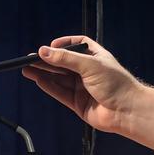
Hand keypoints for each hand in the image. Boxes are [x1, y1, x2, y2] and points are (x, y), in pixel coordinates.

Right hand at [22, 36, 142, 134]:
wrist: (126, 110)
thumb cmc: (116, 84)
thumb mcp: (89, 64)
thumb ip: (65, 59)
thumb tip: (44, 51)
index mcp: (95, 57)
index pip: (77, 45)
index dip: (63, 44)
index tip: (50, 46)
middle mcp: (88, 72)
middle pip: (63, 63)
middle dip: (47, 61)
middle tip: (30, 59)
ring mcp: (82, 88)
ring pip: (59, 79)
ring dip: (43, 74)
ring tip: (27, 69)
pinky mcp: (78, 103)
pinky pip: (60, 93)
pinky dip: (48, 87)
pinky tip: (38, 80)